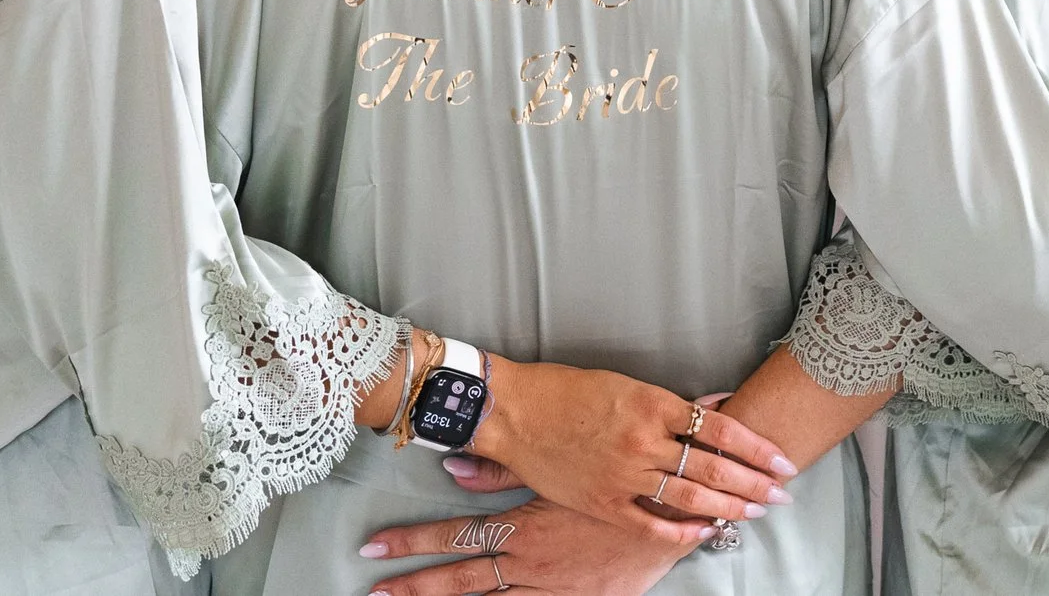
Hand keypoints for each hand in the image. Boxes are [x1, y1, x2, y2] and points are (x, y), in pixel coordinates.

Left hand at [358, 498, 701, 595]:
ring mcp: (550, 589)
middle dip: (414, 586)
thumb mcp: (558, 471)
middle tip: (375, 590)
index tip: (373, 549)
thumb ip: (501, 470)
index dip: (411, 543)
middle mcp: (529, 564)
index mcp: (522, 528)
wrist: (675, 515)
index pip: (453, 536)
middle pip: (459, 581)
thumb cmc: (616, 482)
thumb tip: (454, 465)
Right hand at [467, 360, 793, 543]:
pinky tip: (705, 531)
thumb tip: (713, 409)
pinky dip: (682, 531)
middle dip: (754, 484)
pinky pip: (652, 524)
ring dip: (729, 508)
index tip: (782, 460)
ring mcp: (623, 474)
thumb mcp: (624, 384)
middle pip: (713, 468)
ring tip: (755, 512)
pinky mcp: (603, 502)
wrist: (513, 412)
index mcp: (651, 402)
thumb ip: (669, 404)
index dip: (756, 448)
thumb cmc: (565, 390)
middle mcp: (643, 439)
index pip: (719, 428)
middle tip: (782, 493)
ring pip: (690, 498)